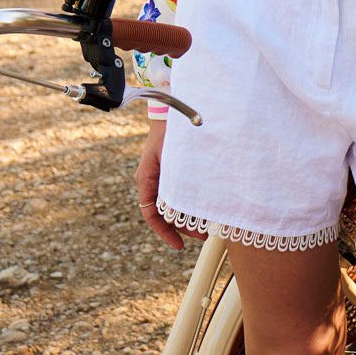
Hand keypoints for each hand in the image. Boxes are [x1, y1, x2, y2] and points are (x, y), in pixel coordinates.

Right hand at [135, 120, 207, 249]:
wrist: (173, 109)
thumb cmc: (172, 130)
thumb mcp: (175, 157)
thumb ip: (178, 180)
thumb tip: (189, 205)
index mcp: (147, 178)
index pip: (151, 215)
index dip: (165, 233)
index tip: (179, 245)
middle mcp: (151, 180)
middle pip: (165, 213)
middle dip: (183, 227)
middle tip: (203, 234)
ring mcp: (161, 176)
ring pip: (173, 204)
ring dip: (188, 215)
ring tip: (208, 222)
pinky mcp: (171, 171)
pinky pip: (178, 192)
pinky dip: (189, 201)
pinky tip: (205, 204)